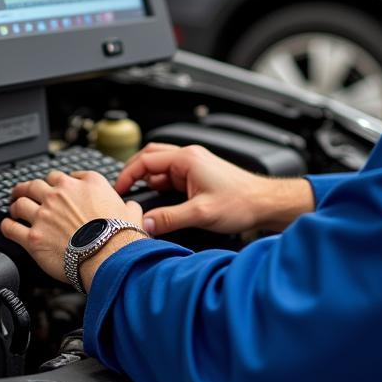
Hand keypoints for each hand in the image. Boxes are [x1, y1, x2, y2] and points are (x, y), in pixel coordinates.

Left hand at [0, 169, 144, 283]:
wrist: (109, 257)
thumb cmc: (120, 236)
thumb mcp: (132, 212)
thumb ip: (128, 205)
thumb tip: (131, 207)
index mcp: (87, 183)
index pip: (63, 176)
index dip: (57, 183)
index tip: (55, 188)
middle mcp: (62, 194)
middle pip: (36, 184)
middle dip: (29, 188)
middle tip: (25, 192)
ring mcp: (45, 214)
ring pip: (20, 201)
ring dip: (16, 205)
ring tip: (14, 208)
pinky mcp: (33, 237)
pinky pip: (11, 227)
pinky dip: (7, 225)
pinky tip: (7, 225)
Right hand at [115, 143, 314, 235]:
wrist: (264, 203)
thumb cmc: (241, 202)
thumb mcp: (201, 214)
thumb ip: (170, 219)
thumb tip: (145, 224)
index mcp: (187, 159)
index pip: (146, 160)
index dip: (128, 174)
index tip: (118, 189)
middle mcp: (189, 157)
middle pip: (151, 158)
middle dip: (134, 174)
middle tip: (123, 192)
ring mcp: (194, 165)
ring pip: (161, 168)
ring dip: (149, 181)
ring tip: (140, 201)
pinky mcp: (199, 176)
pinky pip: (172, 177)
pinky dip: (162, 187)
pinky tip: (160, 203)